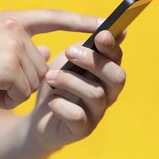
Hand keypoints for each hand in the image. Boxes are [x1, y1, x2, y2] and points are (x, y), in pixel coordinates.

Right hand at [0, 9, 100, 108]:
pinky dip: (5, 99)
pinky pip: (22, 94)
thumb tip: (48, 51)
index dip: (81, 21)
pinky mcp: (7, 66)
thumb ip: (23, 47)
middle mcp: (14, 27)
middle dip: (23, 80)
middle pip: (43, 65)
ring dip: (13, 90)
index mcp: (11, 20)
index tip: (105, 22)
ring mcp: (11, 45)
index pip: (54, 17)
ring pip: (35, 81)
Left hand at [28, 30, 125, 149]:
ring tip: (50, 76)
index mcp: (105, 72)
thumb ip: (84, 47)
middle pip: (117, 77)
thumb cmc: (57, 83)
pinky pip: (79, 117)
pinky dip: (62, 105)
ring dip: (70, 81)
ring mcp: (97, 112)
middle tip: (69, 51)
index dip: (112, 46)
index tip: (101, 34)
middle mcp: (108, 92)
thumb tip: (105, 28)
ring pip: (96, 94)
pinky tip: (51, 101)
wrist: (40, 116)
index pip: (117, 58)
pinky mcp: (83, 129)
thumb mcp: (67, 60)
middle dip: (94, 62)